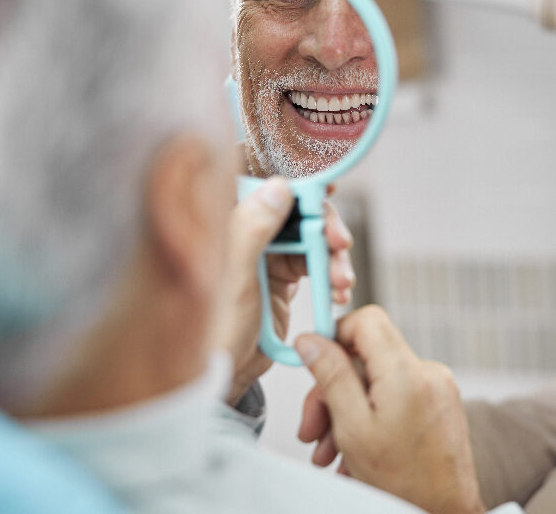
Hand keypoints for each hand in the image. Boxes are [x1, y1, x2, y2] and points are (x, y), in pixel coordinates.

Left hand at [214, 178, 354, 405]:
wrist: (220, 377)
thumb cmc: (213, 330)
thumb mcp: (234, 278)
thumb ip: (252, 229)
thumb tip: (279, 186)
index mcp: (227, 224)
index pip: (261, 184)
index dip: (294, 178)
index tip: (326, 184)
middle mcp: (245, 234)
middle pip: (294, 210)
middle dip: (323, 226)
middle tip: (341, 245)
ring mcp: (264, 257)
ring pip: (309, 239)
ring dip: (332, 256)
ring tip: (342, 283)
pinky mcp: (279, 280)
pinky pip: (313, 266)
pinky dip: (330, 276)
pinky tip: (338, 293)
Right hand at [294, 306, 484, 513]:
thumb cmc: (403, 482)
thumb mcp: (353, 428)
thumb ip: (331, 377)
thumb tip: (310, 340)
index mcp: (407, 372)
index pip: (367, 319)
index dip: (335, 335)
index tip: (314, 360)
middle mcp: (428, 373)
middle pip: (366, 357)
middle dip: (332, 390)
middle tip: (312, 428)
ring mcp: (437, 389)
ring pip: (377, 382)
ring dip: (346, 412)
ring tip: (328, 452)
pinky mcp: (439, 405)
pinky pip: (395, 398)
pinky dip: (370, 419)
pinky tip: (353, 454)